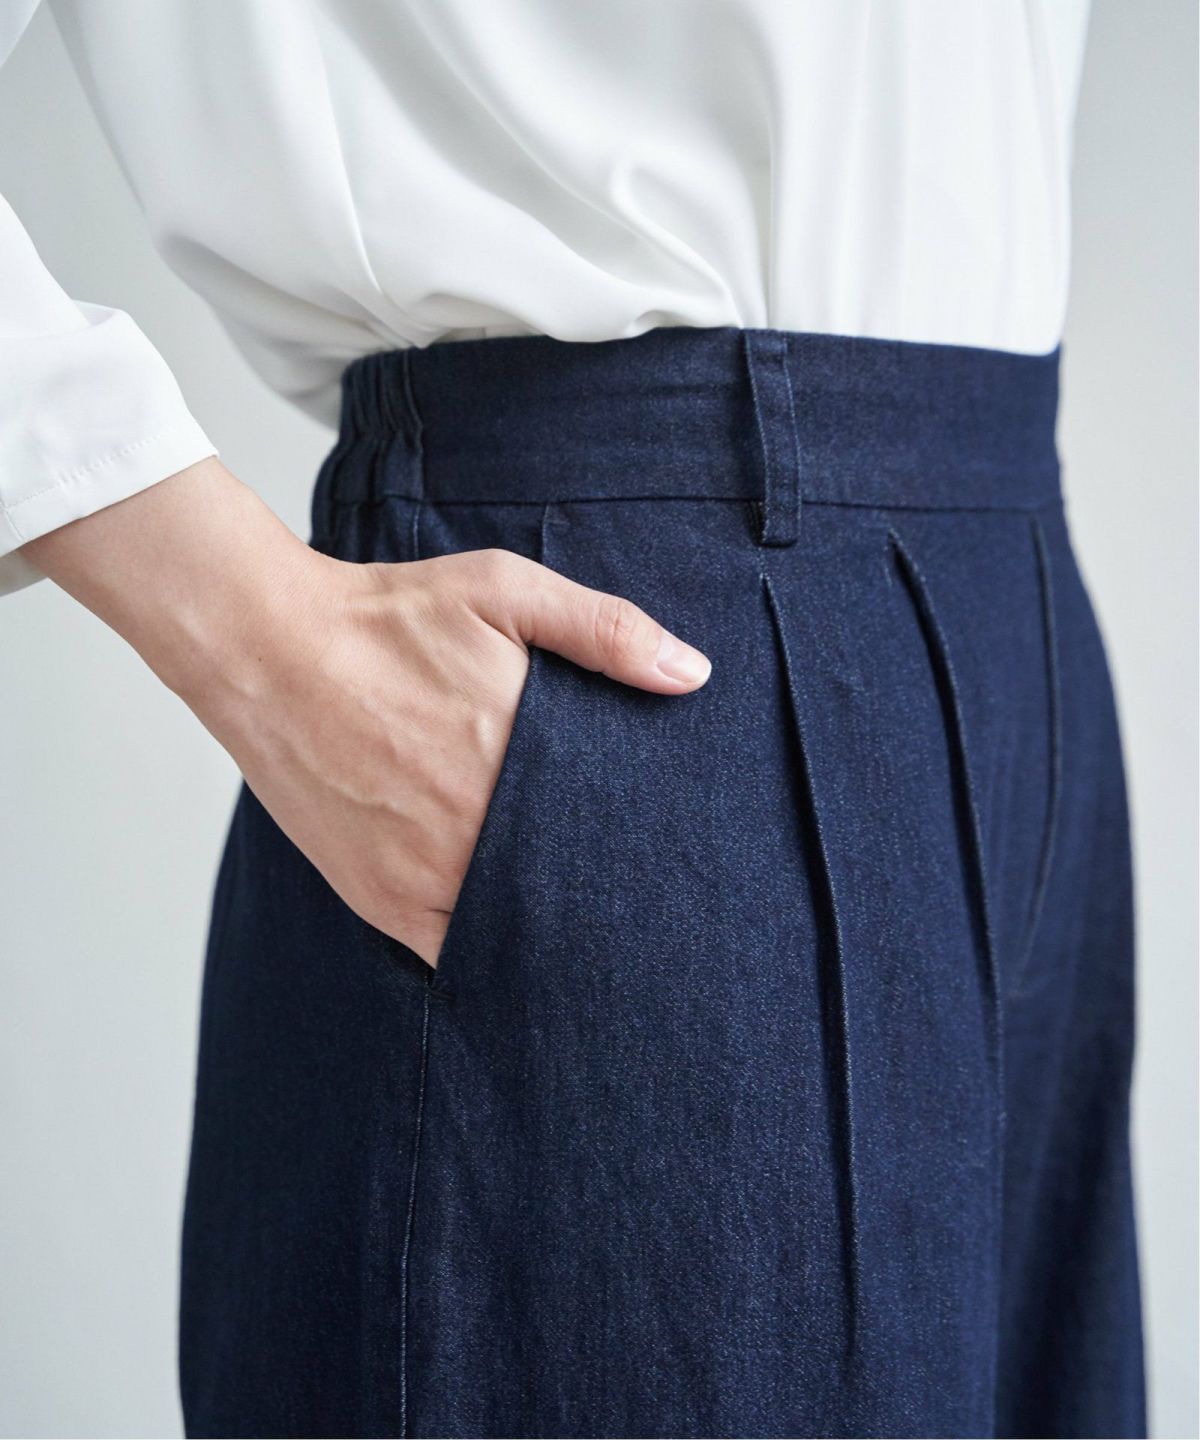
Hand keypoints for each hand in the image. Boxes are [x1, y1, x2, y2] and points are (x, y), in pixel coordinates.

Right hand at [24, 459, 710, 965]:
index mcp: (517, 760)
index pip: (614, 839)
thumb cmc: (387, 616)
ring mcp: (423, 875)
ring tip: (592, 931)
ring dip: (554, 933)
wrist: (266, 648)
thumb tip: (694, 675)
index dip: (648, 857)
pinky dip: (490, 950)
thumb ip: (604, 630)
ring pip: (517, 934)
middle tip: (649, 908)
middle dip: (609, 901)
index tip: (679, 865)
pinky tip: (518, 938)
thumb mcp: (504, 591)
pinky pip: (454, 951)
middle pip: (571, 894)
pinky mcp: (379, 899)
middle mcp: (474, 832)